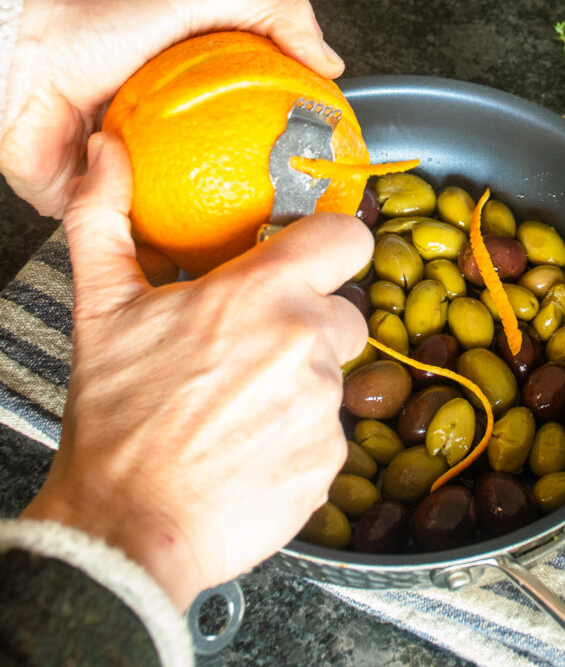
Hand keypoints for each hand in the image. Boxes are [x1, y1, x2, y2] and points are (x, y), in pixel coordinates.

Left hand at [0, 0, 343, 219]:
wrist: (20, 75)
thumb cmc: (100, 28)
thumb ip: (272, 8)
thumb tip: (329, 63)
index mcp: (205, 84)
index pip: (270, 107)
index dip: (304, 128)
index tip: (331, 154)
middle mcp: (184, 132)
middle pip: (248, 165)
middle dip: (280, 192)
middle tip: (312, 216)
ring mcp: (154, 176)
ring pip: (212, 210)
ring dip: (241, 229)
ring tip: (278, 250)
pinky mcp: (120, 212)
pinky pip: (162, 240)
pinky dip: (187, 252)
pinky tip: (223, 264)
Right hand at [22, 132, 371, 610]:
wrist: (126, 526)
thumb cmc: (117, 420)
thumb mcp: (102, 307)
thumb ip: (106, 218)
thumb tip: (106, 154)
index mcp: (259, 294)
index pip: (347, 237)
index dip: (334, 244)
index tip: (314, 256)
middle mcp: (304, 341)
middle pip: (344, 309)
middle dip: (311, 321)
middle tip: (254, 346)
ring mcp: (323, 404)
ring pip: (335, 372)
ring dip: (302, 379)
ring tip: (242, 402)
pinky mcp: (331, 458)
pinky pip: (331, 429)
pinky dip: (302, 432)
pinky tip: (253, 442)